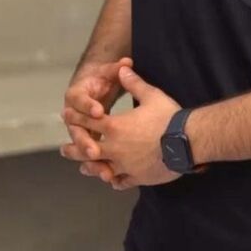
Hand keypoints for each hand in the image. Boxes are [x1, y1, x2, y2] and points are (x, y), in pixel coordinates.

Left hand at [60, 64, 183, 186]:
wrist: (187, 142)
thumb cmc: (169, 117)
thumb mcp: (151, 95)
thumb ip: (134, 83)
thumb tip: (122, 68)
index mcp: (115, 126)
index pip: (90, 121)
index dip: (77, 117)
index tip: (66, 116)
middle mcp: (115, 148)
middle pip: (87, 149)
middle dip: (74, 148)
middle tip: (64, 149)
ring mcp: (125, 165)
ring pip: (101, 169)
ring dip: (90, 167)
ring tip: (83, 168)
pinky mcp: (137, 177)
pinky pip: (121, 181)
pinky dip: (114, 180)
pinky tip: (112, 180)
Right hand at [61, 57, 130, 184]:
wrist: (96, 87)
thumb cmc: (102, 78)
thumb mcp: (109, 72)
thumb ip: (117, 69)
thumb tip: (127, 63)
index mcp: (76, 95)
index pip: (78, 100)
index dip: (86, 106)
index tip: (98, 110)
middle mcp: (74, 116)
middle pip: (76, 130)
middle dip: (85, 141)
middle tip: (95, 150)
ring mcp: (81, 131)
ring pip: (82, 148)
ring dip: (92, 160)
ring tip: (104, 172)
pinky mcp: (91, 142)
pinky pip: (92, 156)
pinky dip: (100, 166)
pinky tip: (111, 177)